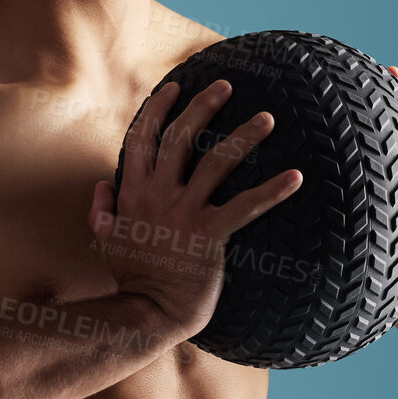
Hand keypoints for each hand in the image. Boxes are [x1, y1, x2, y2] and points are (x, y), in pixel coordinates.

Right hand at [89, 79, 303, 336]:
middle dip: (202, 106)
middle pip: (180, 138)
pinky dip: (272, 191)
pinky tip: (296, 177)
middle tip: (226, 86)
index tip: (175, 86)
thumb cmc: (132, 278)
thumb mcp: (105, 241)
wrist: (149, 312)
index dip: (159, 108)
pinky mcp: (209, 234)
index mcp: (132, 192)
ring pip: (215, 163)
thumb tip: (102, 184)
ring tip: (267, 118)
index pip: (143, 138)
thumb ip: (101, 209)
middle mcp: (158, 195)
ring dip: (243, 136)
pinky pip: (245, 206)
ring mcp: (184, 213)